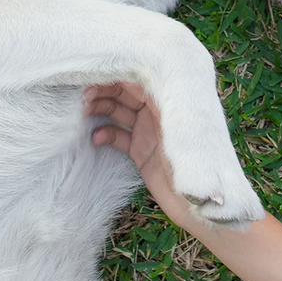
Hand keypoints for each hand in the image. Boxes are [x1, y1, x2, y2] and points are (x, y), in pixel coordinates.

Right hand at [83, 82, 192, 224]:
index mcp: (172, 99)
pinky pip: (118, 136)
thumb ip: (157, 103)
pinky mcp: (141, 152)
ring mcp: (149, 132)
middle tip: (84, 97)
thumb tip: (131, 78)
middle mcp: (159, 112)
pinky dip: (106, 134)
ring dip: (101, 109)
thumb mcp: (177, 127)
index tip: (96, 75)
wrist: (197, 205)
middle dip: (104, 90)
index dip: (118, 75)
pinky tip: (96, 137)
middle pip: (127, 92)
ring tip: (84, 112)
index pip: (140, 78)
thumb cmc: (195, 163)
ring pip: (119, 112)